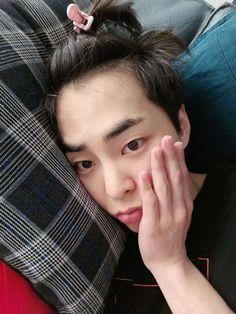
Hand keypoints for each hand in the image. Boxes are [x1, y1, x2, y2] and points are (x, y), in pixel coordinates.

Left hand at [138, 135, 192, 273]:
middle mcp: (178, 208)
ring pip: (164, 188)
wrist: (168, 261)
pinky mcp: (154, 225)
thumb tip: (168, 175)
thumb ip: (174, 196)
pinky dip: (148, 188)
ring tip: (156, 151)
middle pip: (175, 179)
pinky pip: (151, 203)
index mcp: (184, 204)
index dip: (179, 160)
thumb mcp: (178, 214)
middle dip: (170, 158)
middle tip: (166, 139)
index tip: (175, 144)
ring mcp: (167, 217)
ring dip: (160, 168)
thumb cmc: (170, 235)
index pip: (182, 177)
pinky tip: (144, 174)